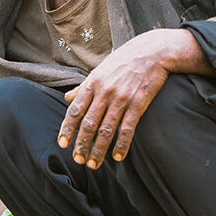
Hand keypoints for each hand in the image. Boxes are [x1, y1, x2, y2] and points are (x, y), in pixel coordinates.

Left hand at [57, 29, 204, 168]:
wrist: (152, 52)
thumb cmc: (124, 61)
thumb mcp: (100, 70)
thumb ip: (83, 87)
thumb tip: (67, 98)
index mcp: (93, 83)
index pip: (75, 110)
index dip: (67, 128)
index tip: (62, 143)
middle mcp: (105, 92)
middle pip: (89, 123)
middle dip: (82, 144)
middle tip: (78, 160)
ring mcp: (122, 98)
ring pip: (106, 130)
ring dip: (98, 150)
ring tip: (93, 164)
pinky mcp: (138, 104)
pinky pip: (127, 129)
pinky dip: (122, 144)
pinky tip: (118, 157)